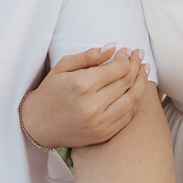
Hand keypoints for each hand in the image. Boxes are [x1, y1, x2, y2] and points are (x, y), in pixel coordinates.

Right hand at [20, 45, 149, 149]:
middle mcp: (93, 106)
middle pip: (127, 82)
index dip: (126, 57)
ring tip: (144, 70)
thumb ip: (89, 55)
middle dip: (136, 65)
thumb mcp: (63, 67)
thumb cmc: (50, 92)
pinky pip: (128, 116)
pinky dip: (135, 101)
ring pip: (133, 100)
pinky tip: (136, 90)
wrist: (38, 125)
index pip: (118, 68)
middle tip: (139, 55)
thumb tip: (113, 47)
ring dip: (141, 83)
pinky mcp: (103, 134)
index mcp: (82, 85)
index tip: (127, 50)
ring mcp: (100, 123)